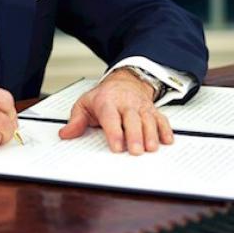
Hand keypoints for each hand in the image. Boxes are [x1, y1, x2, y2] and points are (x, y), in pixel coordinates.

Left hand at [58, 69, 173, 154]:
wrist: (124, 81)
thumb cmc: (104, 97)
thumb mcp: (84, 105)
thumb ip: (76, 121)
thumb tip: (65, 134)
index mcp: (107, 102)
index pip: (111, 117)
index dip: (114, 132)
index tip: (116, 146)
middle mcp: (126, 104)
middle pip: (132, 119)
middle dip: (135, 136)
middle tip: (135, 151)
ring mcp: (141, 107)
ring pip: (148, 120)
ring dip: (151, 134)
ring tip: (151, 148)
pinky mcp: (152, 111)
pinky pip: (161, 119)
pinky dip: (166, 129)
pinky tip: (167, 141)